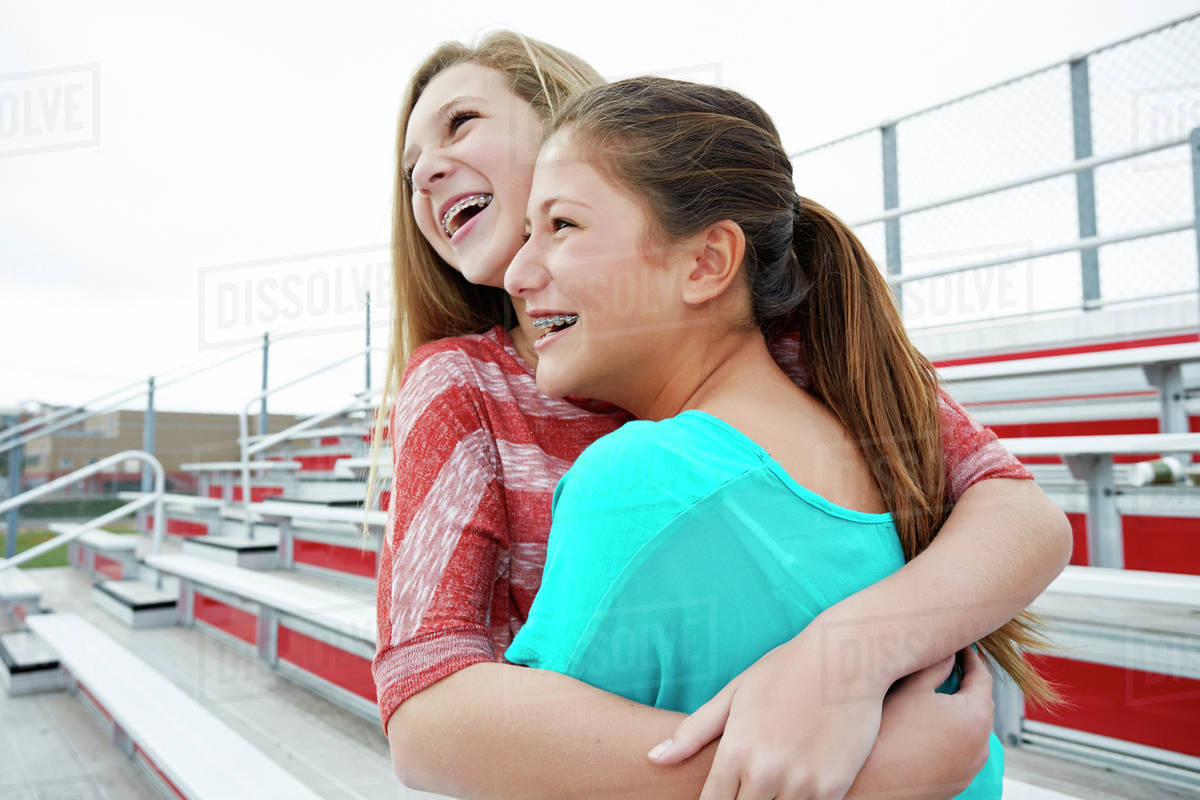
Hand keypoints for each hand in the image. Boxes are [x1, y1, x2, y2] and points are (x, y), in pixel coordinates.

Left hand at [646, 634, 886, 799]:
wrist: (847, 658)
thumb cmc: (786, 671)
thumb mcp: (734, 693)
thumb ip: (693, 732)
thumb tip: (653, 758)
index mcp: (736, 752)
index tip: (715, 799)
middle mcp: (766, 774)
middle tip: (742, 789)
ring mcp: (803, 785)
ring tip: (768, 783)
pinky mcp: (834, 789)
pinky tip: (796, 784)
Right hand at [852, 647, 994, 798]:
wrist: (873, 783)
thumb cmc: (889, 734)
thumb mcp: (912, 689)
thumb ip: (935, 666)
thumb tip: (947, 652)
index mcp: (975, 716)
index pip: (983, 677)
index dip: (972, 658)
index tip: (961, 646)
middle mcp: (981, 744)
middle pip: (982, 703)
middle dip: (968, 683)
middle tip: (950, 666)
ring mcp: (972, 766)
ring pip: (974, 729)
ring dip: (962, 711)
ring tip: (939, 697)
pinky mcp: (959, 780)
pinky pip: (964, 750)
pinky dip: (955, 735)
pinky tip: (931, 728)